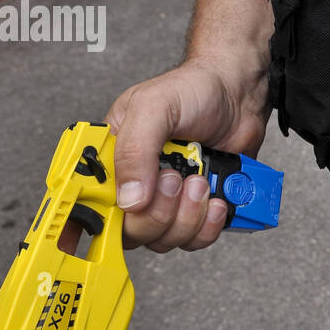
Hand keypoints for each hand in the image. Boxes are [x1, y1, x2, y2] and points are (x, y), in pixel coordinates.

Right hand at [104, 54, 268, 251]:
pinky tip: (217, 199)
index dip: (95, 221)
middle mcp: (136, 184)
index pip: (89, 204)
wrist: (239, 94)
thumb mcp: (154, 106)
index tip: (117, 218)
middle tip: (177, 178)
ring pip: (164, 239)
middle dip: (159, 214)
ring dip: (187, 217)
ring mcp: (168, 200)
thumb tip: (130, 198)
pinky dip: (209, 225)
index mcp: (111, 159)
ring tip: (201, 181)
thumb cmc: (192, 90)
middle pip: (130, 232)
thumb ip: (135, 149)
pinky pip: (195, 240)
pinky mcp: (197, 208)